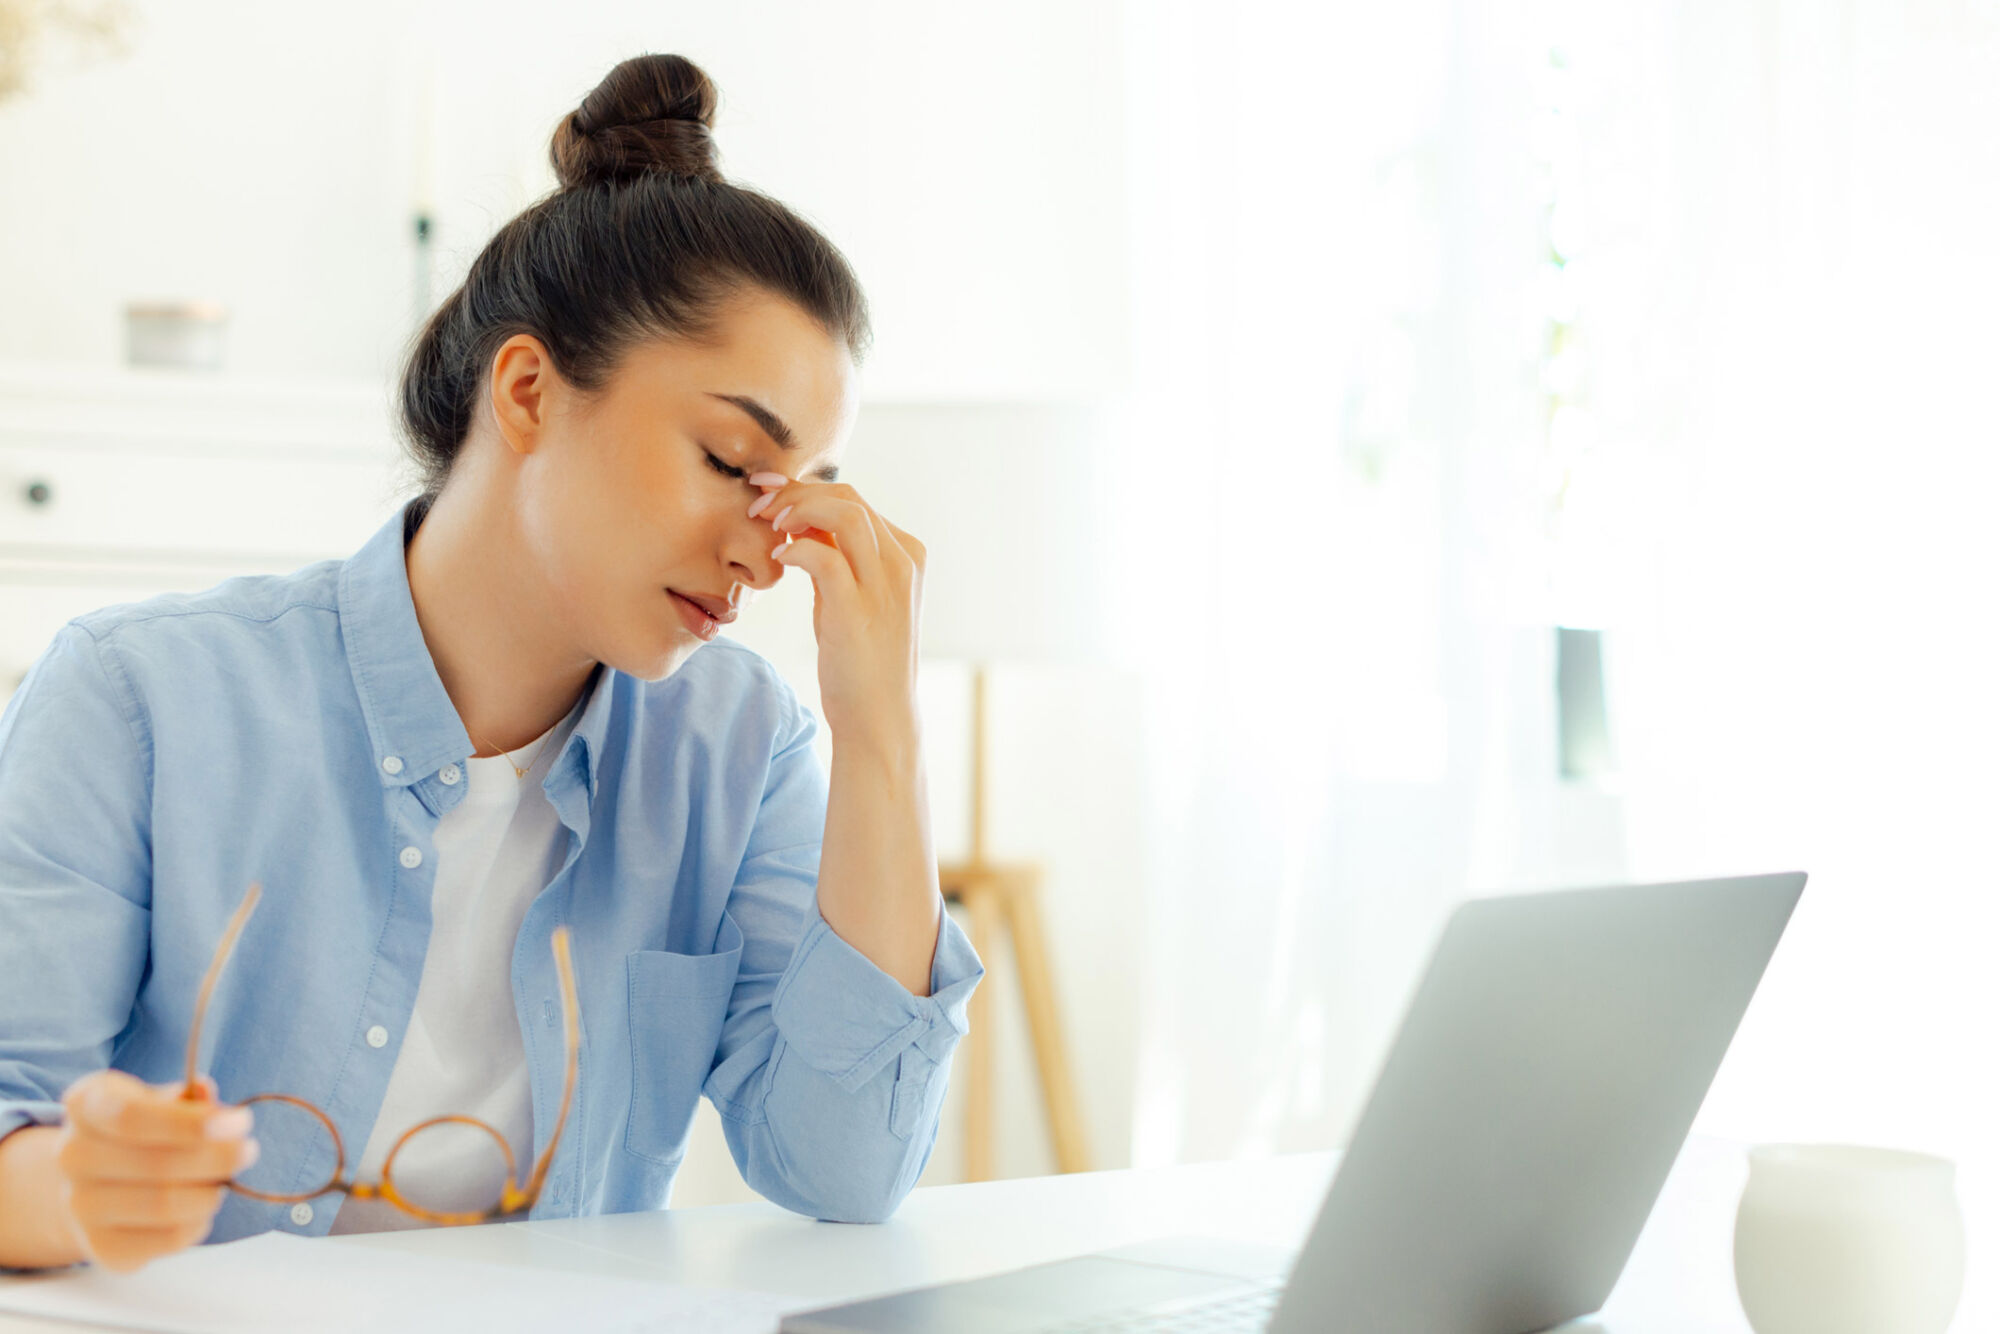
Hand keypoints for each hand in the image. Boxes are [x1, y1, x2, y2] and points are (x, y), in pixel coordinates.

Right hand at [53, 1069, 258, 1271]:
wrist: (96, 1182)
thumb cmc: (141, 1131)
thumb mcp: (158, 1099)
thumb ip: (186, 1098)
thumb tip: (206, 1094)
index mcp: (85, 1106)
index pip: (132, 1117)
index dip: (192, 1123)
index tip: (241, 1122)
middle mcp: (72, 1157)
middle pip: (158, 1164)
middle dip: (218, 1158)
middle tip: (248, 1151)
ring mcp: (80, 1207)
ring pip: (165, 1205)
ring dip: (211, 1192)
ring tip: (224, 1180)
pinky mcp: (102, 1248)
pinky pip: (168, 1239)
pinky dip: (199, 1222)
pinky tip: (202, 1206)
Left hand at [747, 472, 925, 744]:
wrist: (879, 717)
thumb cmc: (862, 661)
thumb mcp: (851, 598)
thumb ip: (836, 559)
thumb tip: (800, 523)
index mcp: (906, 555)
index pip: (854, 499)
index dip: (806, 489)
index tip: (768, 494)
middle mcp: (902, 563)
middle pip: (848, 496)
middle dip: (796, 492)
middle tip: (758, 505)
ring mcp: (885, 584)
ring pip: (844, 513)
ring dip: (797, 510)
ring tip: (767, 525)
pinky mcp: (859, 609)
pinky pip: (826, 557)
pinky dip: (796, 548)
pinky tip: (778, 558)